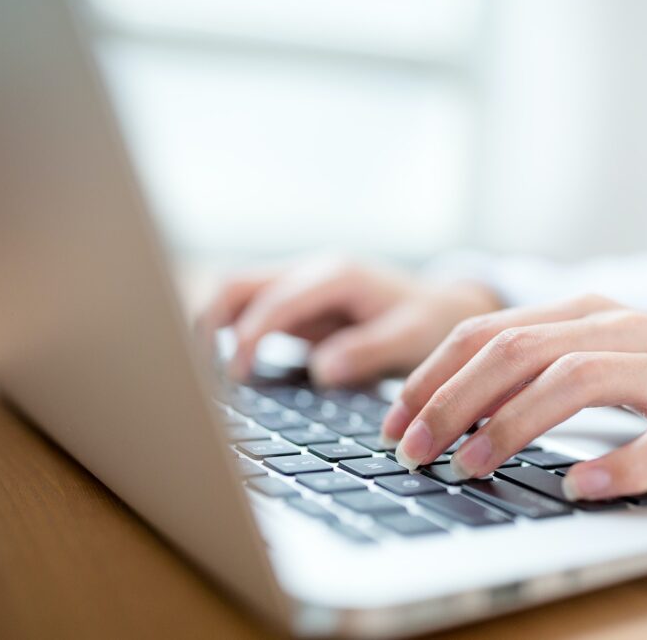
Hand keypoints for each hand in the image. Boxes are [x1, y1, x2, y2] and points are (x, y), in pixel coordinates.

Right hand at [196, 256, 502, 384]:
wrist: (444, 310)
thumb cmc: (430, 323)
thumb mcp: (411, 338)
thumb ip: (367, 352)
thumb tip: (320, 368)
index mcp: (336, 276)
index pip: (273, 300)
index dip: (247, 335)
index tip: (235, 375)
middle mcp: (311, 272)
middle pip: (239, 284)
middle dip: (210, 321)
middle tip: (201, 372)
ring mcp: (301, 286)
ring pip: (238, 294)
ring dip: (215, 326)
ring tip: (206, 373)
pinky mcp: (298, 305)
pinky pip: (252, 313)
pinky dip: (231, 334)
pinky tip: (231, 370)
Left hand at [381, 294, 646, 500]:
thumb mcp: (595, 358)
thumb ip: (533, 372)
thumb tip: (449, 411)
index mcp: (580, 312)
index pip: (486, 333)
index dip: (431, 377)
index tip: (393, 424)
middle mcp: (618, 327)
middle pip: (517, 351)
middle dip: (453, 402)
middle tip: (415, 451)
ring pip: (577, 379)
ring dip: (514, 426)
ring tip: (472, 467)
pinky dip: (619, 462)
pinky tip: (581, 487)